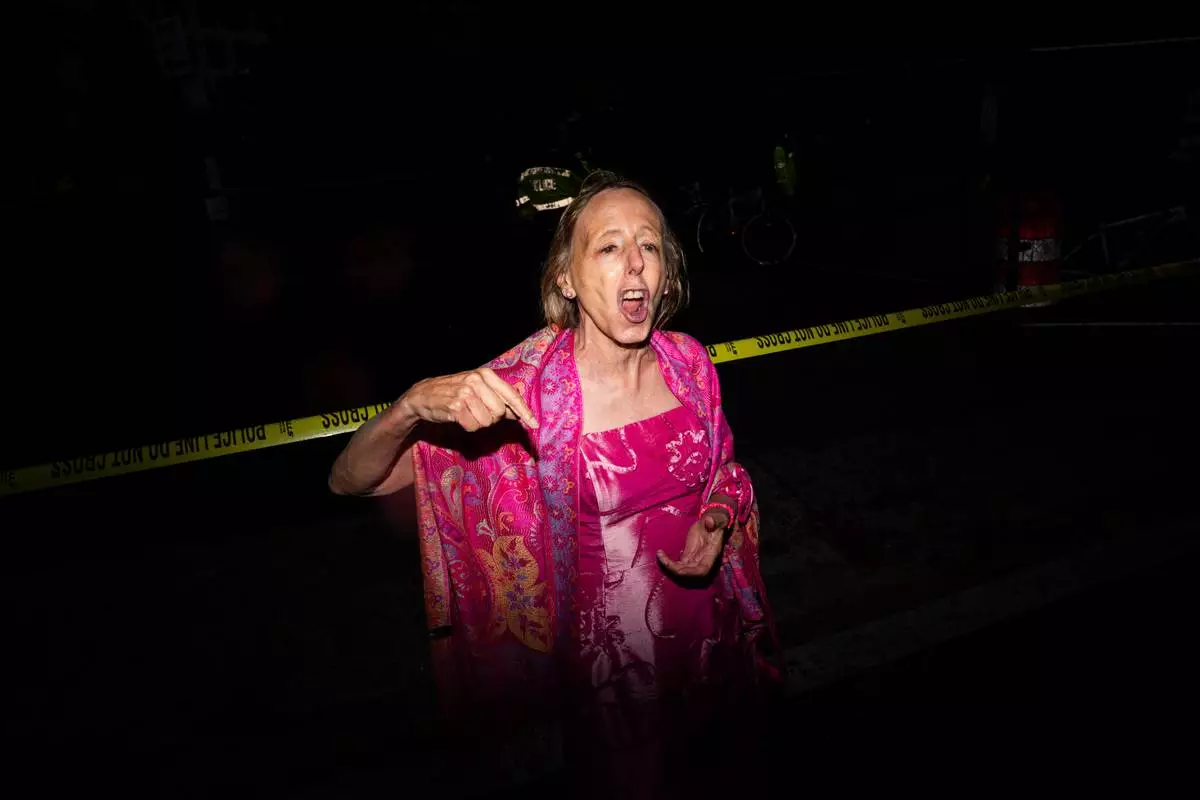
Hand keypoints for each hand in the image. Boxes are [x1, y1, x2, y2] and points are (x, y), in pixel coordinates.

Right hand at [400, 368, 538, 431]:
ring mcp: (466, 393)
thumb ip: (498, 399)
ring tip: (466, 413)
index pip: (511, 395)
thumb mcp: (477, 389)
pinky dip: (468, 426)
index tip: (534, 425)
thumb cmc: (454, 392)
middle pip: (500, 412)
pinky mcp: (456, 406)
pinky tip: (459, 418)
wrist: (424, 395)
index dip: (524, 411)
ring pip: (487, 422)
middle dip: (492, 418)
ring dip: (478, 423)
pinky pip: (473, 426)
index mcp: (486, 374)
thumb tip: (519, 414)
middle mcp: (477, 381)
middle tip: (478, 411)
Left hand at [657, 508, 729, 577]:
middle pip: (689, 574)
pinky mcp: (687, 557)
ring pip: (681, 571)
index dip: (691, 573)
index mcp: (711, 554)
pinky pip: (677, 565)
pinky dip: (667, 562)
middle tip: (664, 561)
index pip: (702, 570)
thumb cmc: (715, 521)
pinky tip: (660, 554)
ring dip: (669, 567)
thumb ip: (714, 520)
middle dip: (676, 571)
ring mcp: (694, 560)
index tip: (679, 570)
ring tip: (660, 555)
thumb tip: (710, 521)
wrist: (710, 523)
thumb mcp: (716, 519)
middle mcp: (702, 561)